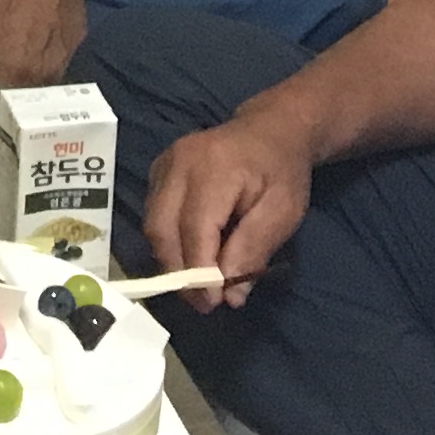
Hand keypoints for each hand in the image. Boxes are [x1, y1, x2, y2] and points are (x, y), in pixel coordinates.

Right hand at [142, 113, 312, 309]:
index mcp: (213, 169)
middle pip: (162, 228)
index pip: (195, 229)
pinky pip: (153, 214)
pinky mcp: (157, 171)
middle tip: (203, 302)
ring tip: (198, 285)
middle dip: (178, 273)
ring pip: (152, 224)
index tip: (213, 303)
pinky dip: (168, 242)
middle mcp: (179, 163)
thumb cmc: (282, 172)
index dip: (199, 272)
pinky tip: (191, 256)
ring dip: (172, 261)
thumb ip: (253, 251)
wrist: (270, 130)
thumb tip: (230, 296)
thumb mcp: (282, 213)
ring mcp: (163, 164)